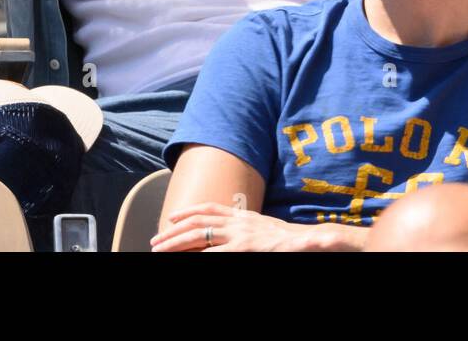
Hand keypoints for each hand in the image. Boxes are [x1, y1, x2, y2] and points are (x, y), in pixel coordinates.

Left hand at [151, 201, 312, 252]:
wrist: (312, 241)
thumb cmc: (288, 239)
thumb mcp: (264, 227)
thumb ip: (246, 227)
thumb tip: (228, 230)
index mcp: (244, 217)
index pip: (210, 209)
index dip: (188, 212)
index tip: (171, 218)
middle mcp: (240, 224)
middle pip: (198, 224)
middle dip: (174, 234)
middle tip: (155, 243)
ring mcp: (242, 238)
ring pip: (201, 237)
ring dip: (177, 244)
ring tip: (161, 251)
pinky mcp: (246, 250)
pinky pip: (215, 254)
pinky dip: (199, 255)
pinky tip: (188, 259)